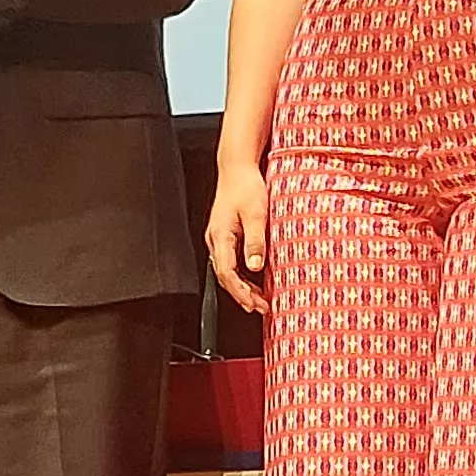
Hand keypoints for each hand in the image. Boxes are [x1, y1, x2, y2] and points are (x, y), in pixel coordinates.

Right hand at [206, 159, 270, 314]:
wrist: (237, 167)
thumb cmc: (245, 186)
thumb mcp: (257, 213)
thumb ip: (255, 240)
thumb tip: (255, 266)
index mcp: (220, 236)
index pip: (227, 273)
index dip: (240, 292)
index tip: (254, 303)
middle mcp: (215, 239)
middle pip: (225, 276)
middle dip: (241, 295)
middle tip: (260, 308)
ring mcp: (218, 237)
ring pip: (227, 270)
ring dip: (241, 287)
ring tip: (258, 300)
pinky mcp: (225, 234)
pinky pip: (230, 261)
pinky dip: (241, 274)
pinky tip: (254, 279)